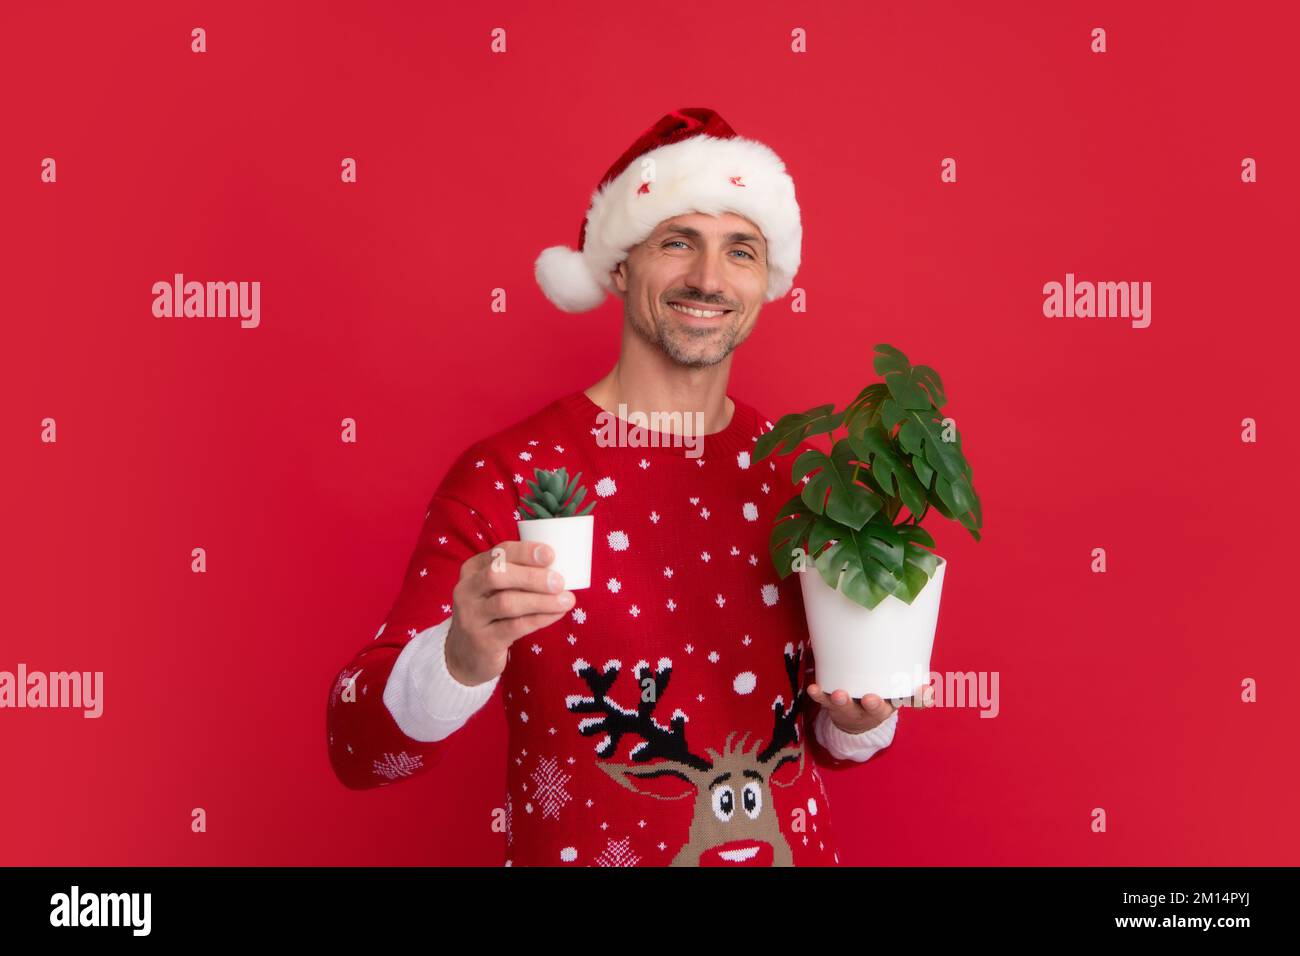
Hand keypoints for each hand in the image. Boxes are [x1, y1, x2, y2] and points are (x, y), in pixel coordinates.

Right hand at [444, 541, 574, 685]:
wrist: (466, 654)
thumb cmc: (491, 613)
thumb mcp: (494, 589)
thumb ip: (518, 576)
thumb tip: (559, 567)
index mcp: (472, 570)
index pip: (499, 553)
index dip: (525, 551)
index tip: (550, 554)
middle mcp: (467, 590)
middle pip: (497, 575)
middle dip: (531, 576)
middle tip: (559, 581)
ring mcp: (472, 617)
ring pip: (507, 603)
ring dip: (541, 600)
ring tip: (566, 600)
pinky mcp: (483, 640)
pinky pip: (515, 626)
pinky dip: (540, 618)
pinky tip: (557, 614)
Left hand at [806, 682, 934, 734]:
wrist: (854, 722)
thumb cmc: (878, 700)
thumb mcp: (896, 698)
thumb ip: (913, 694)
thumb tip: (930, 692)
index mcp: (889, 706)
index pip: (903, 703)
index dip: (913, 700)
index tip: (923, 693)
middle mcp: (870, 710)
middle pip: (873, 710)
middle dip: (873, 705)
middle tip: (872, 699)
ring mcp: (849, 708)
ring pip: (846, 707)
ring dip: (842, 701)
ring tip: (839, 694)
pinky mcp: (831, 704)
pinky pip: (823, 701)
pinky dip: (818, 695)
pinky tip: (813, 688)